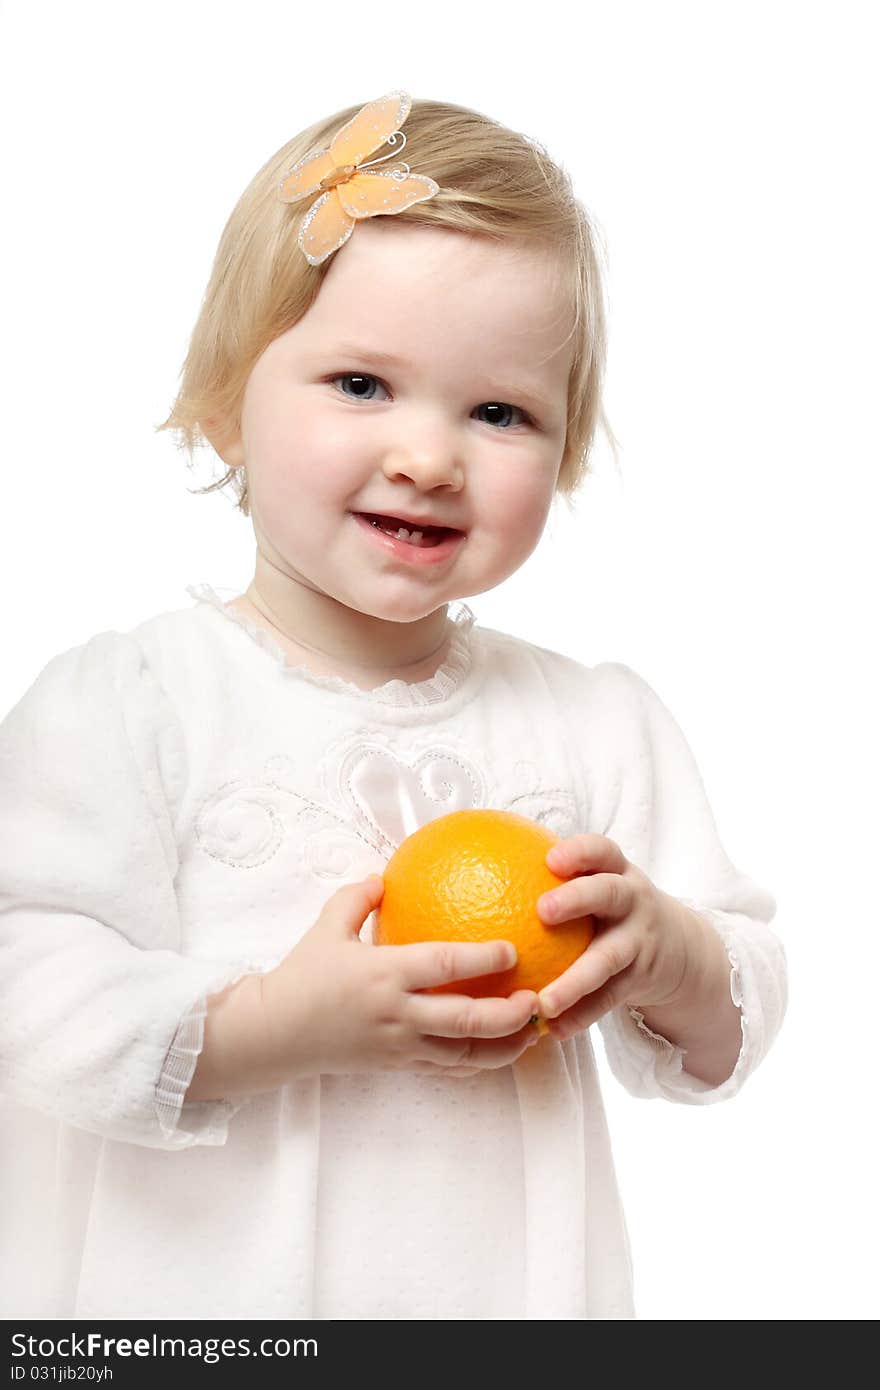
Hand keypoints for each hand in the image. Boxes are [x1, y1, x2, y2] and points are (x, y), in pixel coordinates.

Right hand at [260, 875, 540, 1079]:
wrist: (274, 1034)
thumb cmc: (302, 975)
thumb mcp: (327, 927)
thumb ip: (358, 897)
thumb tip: (386, 875)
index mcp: (384, 974)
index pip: (445, 965)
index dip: (483, 958)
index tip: (513, 949)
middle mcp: (398, 1013)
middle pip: (467, 1020)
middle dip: (510, 1014)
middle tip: (539, 997)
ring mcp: (400, 1045)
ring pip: (465, 1053)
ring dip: (505, 1045)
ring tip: (535, 1029)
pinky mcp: (398, 1065)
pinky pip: (448, 1067)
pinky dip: (479, 1061)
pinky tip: (501, 1048)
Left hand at [534, 834, 701, 1040]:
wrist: (678, 948)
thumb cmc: (612, 910)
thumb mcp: (598, 885)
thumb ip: (553, 877)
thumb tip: (474, 868)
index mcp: (616, 871)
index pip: (602, 851)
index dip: (579, 851)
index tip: (550, 859)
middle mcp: (632, 900)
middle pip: (609, 893)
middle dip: (578, 898)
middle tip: (542, 911)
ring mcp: (639, 940)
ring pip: (607, 958)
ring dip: (575, 982)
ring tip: (544, 1002)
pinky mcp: (640, 978)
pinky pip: (609, 998)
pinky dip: (582, 1014)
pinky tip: (554, 1029)